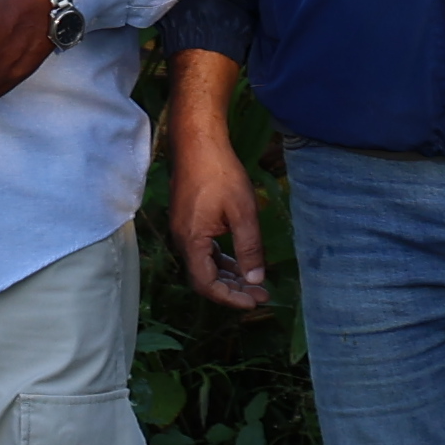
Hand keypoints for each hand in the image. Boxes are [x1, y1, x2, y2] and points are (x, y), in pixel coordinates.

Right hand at [168, 124, 270, 312]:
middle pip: (204, 278)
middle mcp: (183, 240)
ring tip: (255, 281)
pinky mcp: (189, 221)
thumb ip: (249, 248)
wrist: (197, 143)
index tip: (254, 301)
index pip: (206, 284)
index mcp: (192, 241)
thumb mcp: (243, 212)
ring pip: (204, 265)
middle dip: (232, 290)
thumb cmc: (220, 173)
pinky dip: (221, 260)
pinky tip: (239, 260)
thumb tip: (255, 279)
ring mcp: (184, 230)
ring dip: (228, 276)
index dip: (229, 298)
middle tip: (261, 294)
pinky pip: (203, 251)